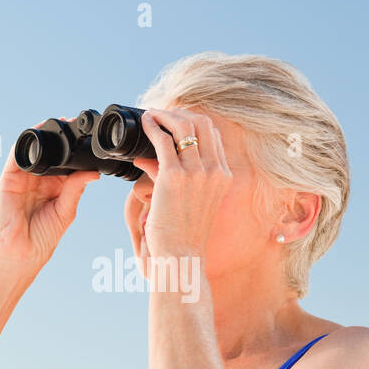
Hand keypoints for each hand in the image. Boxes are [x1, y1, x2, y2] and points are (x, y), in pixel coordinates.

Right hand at [0, 130, 98, 269]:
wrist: (21, 252)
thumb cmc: (42, 238)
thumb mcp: (65, 211)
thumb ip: (75, 189)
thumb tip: (94, 172)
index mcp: (54, 188)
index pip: (65, 164)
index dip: (75, 151)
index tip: (88, 139)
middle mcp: (38, 181)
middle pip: (50, 153)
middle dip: (61, 139)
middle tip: (75, 124)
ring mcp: (22, 179)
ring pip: (33, 151)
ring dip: (45, 136)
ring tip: (59, 123)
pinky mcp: (8, 179)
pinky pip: (16, 156)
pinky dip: (26, 142)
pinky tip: (37, 133)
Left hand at [132, 107, 230, 258]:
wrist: (181, 254)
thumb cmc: (183, 232)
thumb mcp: (193, 201)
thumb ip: (177, 177)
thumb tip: (147, 159)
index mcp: (223, 176)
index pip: (213, 134)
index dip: (193, 121)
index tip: (175, 120)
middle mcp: (214, 170)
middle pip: (201, 123)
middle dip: (180, 113)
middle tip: (162, 115)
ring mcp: (196, 172)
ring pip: (182, 125)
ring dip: (164, 115)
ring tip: (151, 115)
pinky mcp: (174, 177)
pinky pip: (162, 140)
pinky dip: (153, 126)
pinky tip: (146, 123)